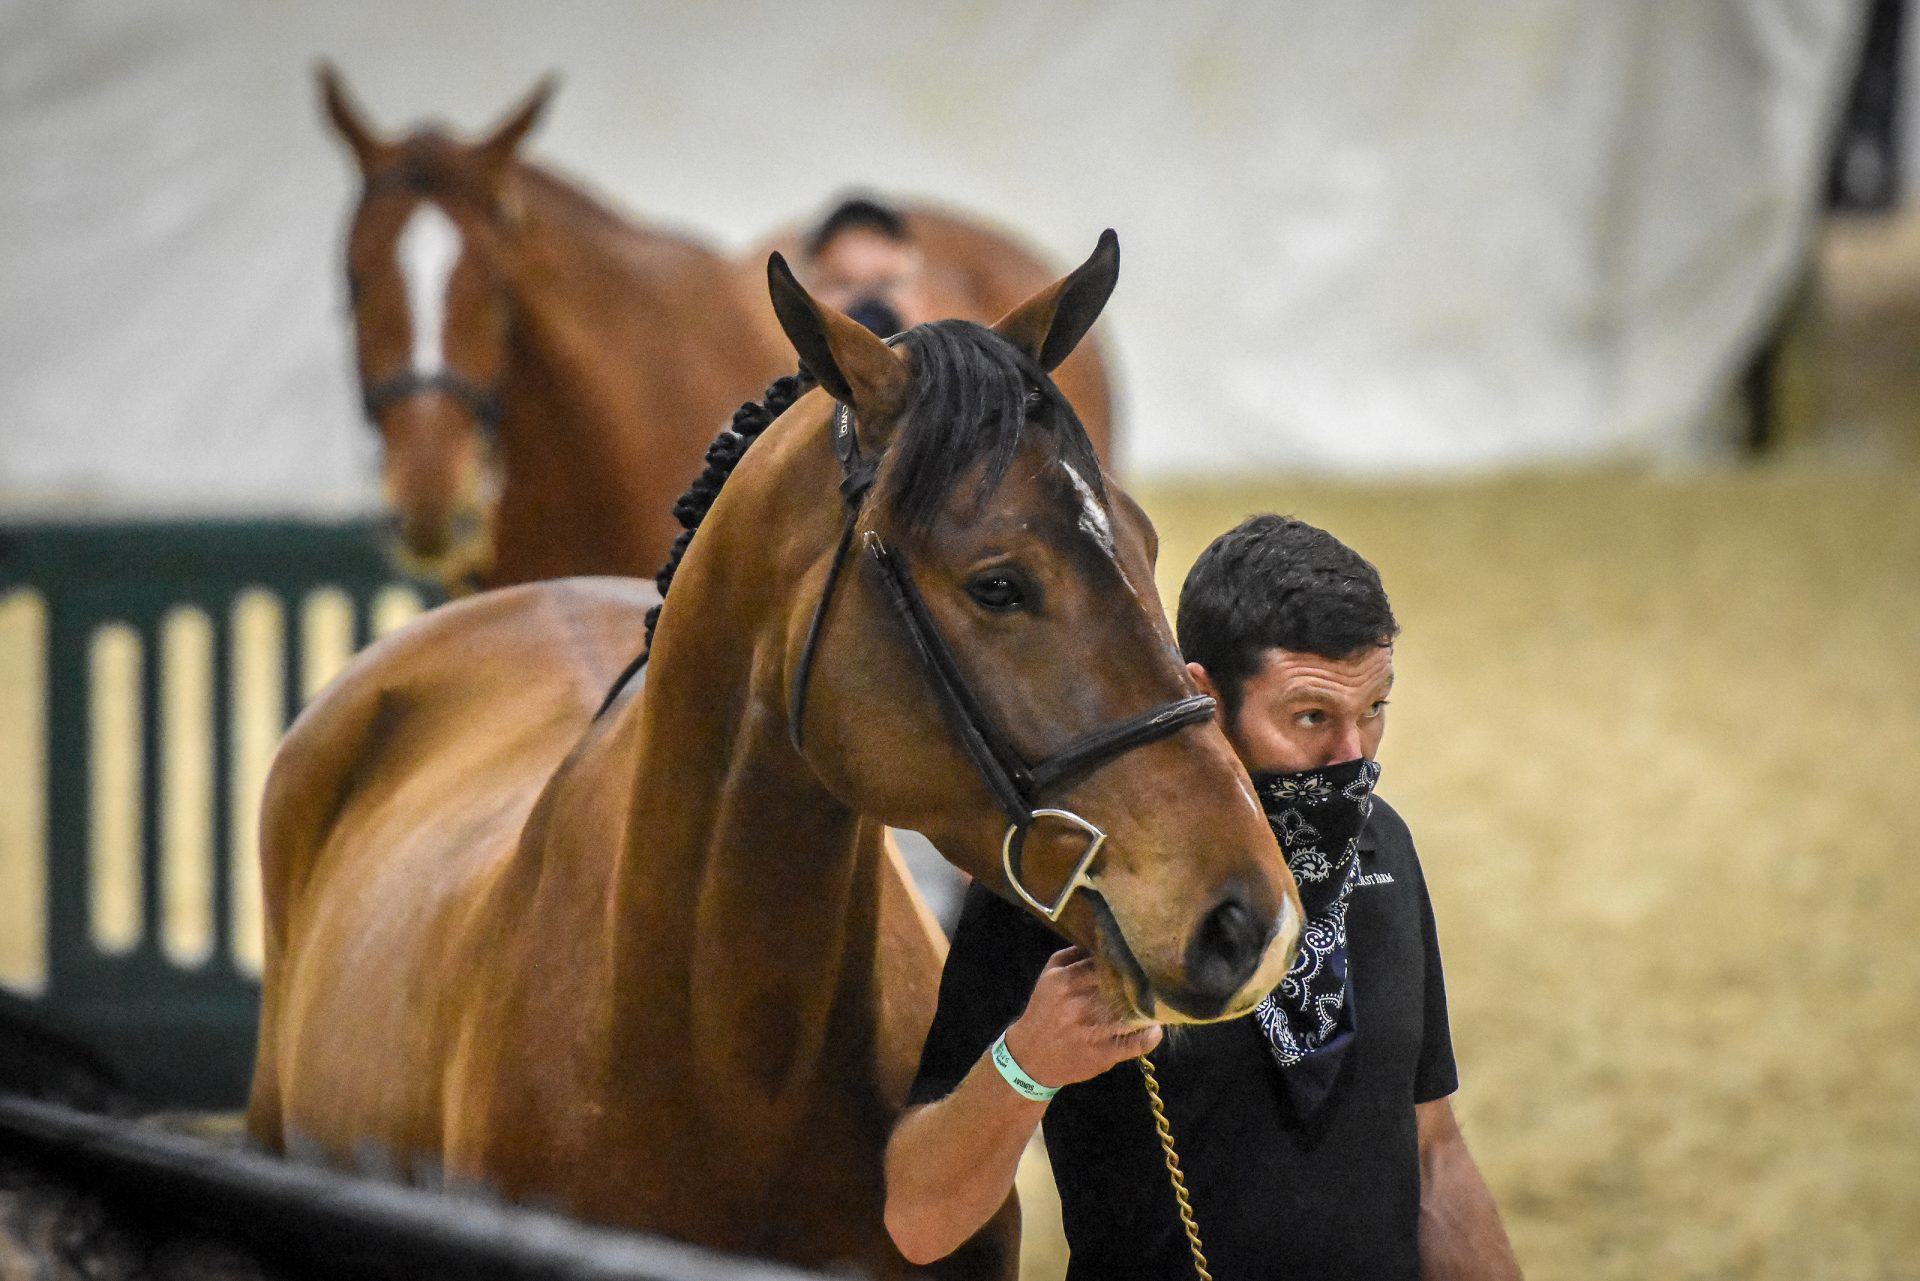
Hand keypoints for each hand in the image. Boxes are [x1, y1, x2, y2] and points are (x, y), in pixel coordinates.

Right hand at [1002, 947, 1162, 1089]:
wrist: (1029, 1056)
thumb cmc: (1044, 1012)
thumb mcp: (1048, 978)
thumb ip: (1071, 956)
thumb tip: (1100, 939)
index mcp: (1064, 981)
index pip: (1104, 963)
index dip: (1124, 962)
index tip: (1139, 960)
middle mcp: (1078, 1004)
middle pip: (1120, 987)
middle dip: (1139, 983)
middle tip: (1156, 980)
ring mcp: (1091, 1031)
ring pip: (1131, 1014)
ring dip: (1148, 1009)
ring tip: (1158, 1003)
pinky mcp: (1102, 1055)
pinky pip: (1134, 1044)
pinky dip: (1149, 1036)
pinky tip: (1154, 1030)